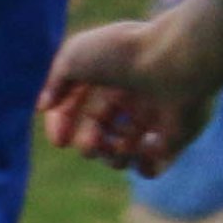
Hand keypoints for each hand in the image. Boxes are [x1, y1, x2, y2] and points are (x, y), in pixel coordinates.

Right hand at [39, 14, 205, 171]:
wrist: (177, 63)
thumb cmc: (125, 55)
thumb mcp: (74, 56)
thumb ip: (54, 81)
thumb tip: (45, 107)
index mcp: (106, 80)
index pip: (74, 110)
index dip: (61, 127)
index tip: (60, 140)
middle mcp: (128, 100)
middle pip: (95, 134)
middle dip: (87, 145)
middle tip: (92, 145)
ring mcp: (152, 120)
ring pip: (120, 154)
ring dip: (112, 159)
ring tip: (121, 148)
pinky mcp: (175, 138)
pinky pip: (153, 167)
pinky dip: (142, 167)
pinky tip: (142, 151)